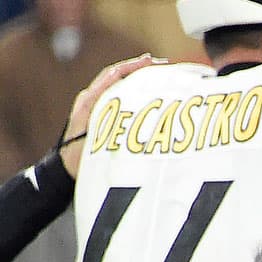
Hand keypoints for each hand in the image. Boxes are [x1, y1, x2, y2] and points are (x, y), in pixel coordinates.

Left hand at [60, 53, 163, 176]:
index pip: (113, 75)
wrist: (66, 169)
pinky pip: (120, 100)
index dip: (132, 66)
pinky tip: (150, 98)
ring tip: (160, 78)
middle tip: (163, 66)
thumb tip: (119, 89)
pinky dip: (135, 94)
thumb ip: (101, 110)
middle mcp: (93, 99)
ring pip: (120, 87)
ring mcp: (97, 108)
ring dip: (138, 80)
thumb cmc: (77, 154)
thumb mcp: (91, 132)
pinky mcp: (102, 117)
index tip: (150, 61)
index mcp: (90, 100)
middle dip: (139, 69)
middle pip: (118, 77)